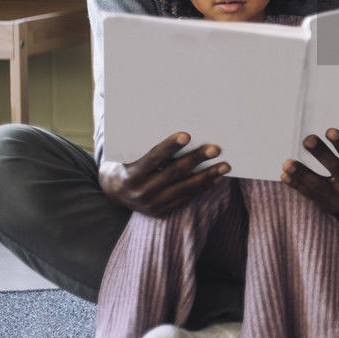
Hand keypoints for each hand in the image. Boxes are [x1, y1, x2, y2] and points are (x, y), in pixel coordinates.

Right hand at [98, 131, 229, 216]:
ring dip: (207, 175)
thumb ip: (143, 143)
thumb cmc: (125, 162)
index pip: (152, 158)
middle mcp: (141, 192)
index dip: (169, 147)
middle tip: (215, 148)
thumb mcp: (127, 153)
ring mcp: (152, 205)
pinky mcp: (162, 212)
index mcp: (130, 174)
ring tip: (225, 165)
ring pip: (185, 188)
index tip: (186, 135)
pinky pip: (186, 198)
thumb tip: (174, 125)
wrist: (114, 192)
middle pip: (173, 173)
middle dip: (196, 159)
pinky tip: (216, 177)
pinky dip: (203, 187)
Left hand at [282, 128, 338, 215]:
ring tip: (288, 163)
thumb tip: (317, 138)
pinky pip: (310, 195)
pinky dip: (296, 184)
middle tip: (308, 140)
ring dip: (302, 172)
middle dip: (321, 154)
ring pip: (319, 185)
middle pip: (336, 169)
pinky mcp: (327, 207)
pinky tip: (285, 176)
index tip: (330, 131)